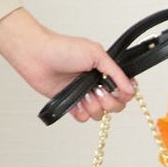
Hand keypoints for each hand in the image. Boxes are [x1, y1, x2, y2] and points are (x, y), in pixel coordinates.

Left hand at [0, 8, 137, 122]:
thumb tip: (131, 88)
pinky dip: (82, 113)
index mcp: (104, 70)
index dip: (125, 94)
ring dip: (94, 107)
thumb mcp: (96, 54)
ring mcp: (83, 94)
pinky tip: (77, 103)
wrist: (37, 56)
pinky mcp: (70, 103)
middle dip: (110, 102)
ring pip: (99, 113)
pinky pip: (83, 117)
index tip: (121, 93)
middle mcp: (95, 83)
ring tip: (84, 95)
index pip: (124, 88)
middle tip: (98, 92)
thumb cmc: (63, 49)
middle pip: (115, 104)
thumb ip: (115, 72)